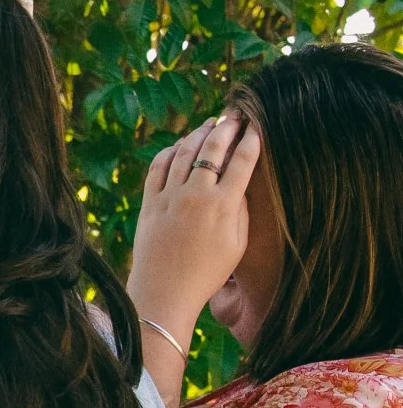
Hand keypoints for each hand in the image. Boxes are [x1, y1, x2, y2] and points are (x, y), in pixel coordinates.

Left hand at [128, 111, 262, 357]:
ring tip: (210, 123)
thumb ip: (242, 211)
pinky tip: (179, 145)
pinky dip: (170, 151)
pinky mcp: (149, 202)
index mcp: (223, 206)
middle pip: (213, 148)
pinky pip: (159, 166)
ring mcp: (169, 196)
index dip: (252, 139)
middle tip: (235, 115)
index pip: (242, 161)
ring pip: (184, 151)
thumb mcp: (237, 245)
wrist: (164, 293)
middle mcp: (195, 195)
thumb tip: (241, 184)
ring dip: (199, 133)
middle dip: (227, 127)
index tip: (258, 126)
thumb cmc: (207, 274)